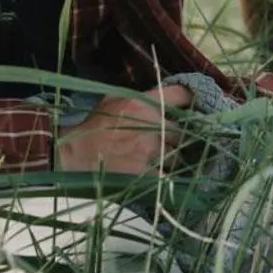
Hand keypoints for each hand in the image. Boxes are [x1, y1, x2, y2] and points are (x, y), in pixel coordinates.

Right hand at [52, 84, 191, 175]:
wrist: (74, 154)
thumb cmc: (93, 126)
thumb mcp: (113, 99)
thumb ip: (138, 97)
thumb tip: (160, 97)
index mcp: (145, 102)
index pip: (182, 94)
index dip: (192, 100)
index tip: (197, 107)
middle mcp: (153, 123)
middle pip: (183, 131)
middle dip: (178, 139)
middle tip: (172, 144)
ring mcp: (152, 148)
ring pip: (178, 155)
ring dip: (173, 160)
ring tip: (162, 162)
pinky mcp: (148, 171)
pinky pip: (169, 175)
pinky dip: (167, 178)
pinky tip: (161, 178)